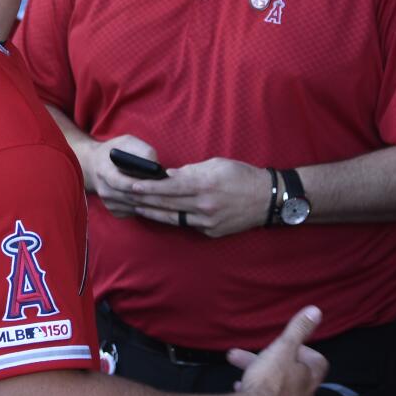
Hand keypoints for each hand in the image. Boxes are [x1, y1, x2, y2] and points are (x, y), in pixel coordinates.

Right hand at [82, 135, 160, 218]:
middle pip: (131, 197)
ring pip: (135, 207)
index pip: (121, 183)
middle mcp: (104, 190)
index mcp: (104, 172)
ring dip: (151, 204)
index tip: (155, 182)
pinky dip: (147, 208)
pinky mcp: (114, 210)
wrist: (93, 165)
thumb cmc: (114, 151)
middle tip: (170, 193)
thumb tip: (156, 165)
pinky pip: (134, 212)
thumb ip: (141, 150)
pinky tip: (157, 201)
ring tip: (168, 197)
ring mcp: (108, 203)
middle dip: (151, 196)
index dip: (138, 185)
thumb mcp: (125, 142)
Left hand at [131, 157, 267, 237]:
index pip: (169, 187)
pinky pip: (189, 225)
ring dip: (154, 213)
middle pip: (167, 204)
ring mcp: (207, 221)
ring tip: (139, 208)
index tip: (133, 185)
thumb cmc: (242, 176)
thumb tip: (169, 176)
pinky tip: (163, 215)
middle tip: (128, 198)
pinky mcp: (212, 231)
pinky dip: (176, 219)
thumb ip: (191, 171)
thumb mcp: (216, 164)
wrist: (267, 199)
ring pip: (174, 218)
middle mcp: (203, 204)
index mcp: (204, 184)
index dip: (149, 187)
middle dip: (145, 201)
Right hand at [228, 306, 327, 395]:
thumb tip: (316, 311)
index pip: (318, 363)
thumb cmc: (268, 381)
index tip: (288, 348)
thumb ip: (298, 329)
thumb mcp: (282, 348)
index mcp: (310, 381)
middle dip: (272, 367)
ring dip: (263, 386)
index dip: (304, 352)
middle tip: (253, 360)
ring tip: (241, 380)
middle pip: (293, 379)